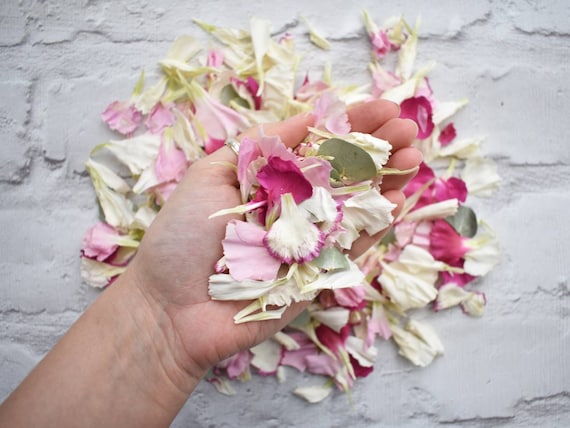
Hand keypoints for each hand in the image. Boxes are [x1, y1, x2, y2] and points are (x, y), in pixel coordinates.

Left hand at [124, 99, 420, 386]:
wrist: (169, 306)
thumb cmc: (182, 236)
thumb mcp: (212, 175)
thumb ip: (262, 147)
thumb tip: (308, 115)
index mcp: (271, 180)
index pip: (319, 146)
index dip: (352, 126)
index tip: (384, 107)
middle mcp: (294, 207)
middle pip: (344, 175)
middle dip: (378, 150)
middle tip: (409, 129)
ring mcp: (308, 242)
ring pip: (355, 209)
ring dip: (386, 184)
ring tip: (413, 158)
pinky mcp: (315, 276)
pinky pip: (351, 249)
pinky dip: (375, 228)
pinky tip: (397, 202)